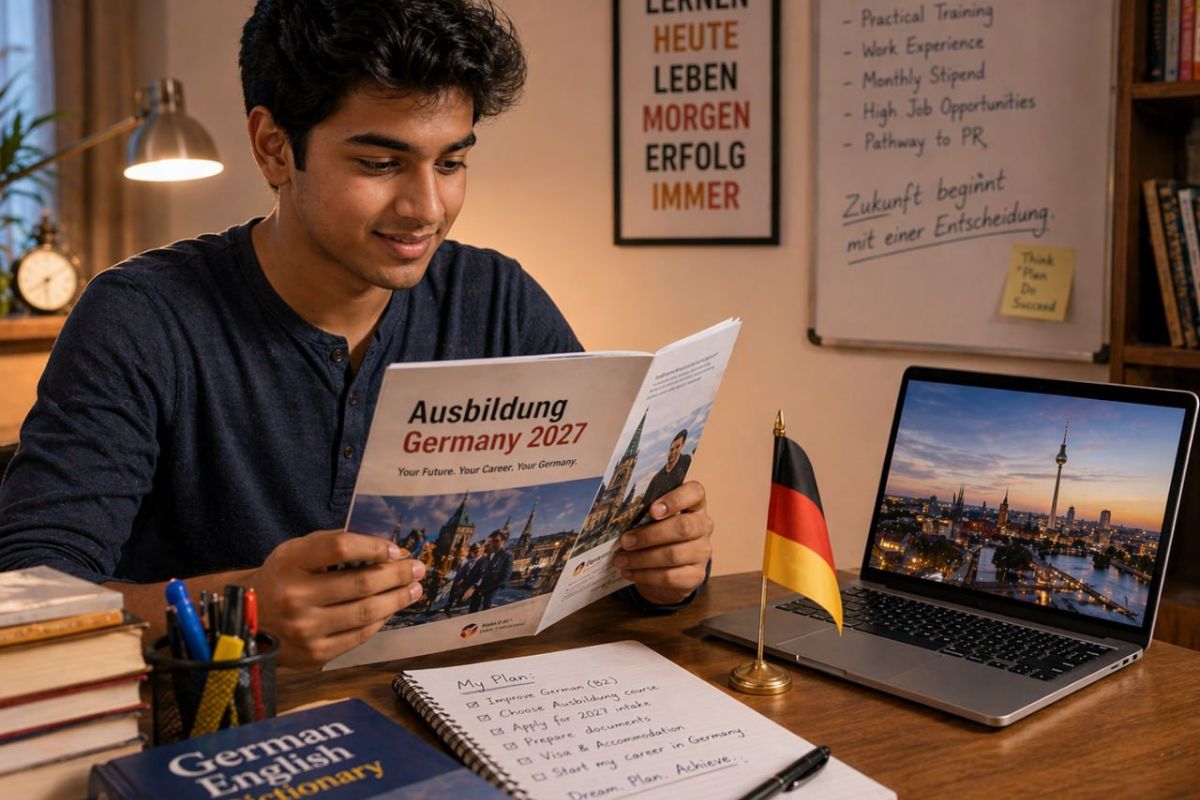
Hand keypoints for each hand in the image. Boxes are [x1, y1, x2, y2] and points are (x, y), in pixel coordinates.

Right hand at [246, 529, 425, 668]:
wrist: (247, 620)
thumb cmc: (282, 578)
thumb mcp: (296, 552)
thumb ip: (333, 545)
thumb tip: (386, 551)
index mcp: (289, 563)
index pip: (339, 548)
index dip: (373, 547)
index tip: (396, 549)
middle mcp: (294, 597)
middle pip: (360, 583)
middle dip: (397, 574)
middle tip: (417, 568)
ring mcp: (305, 630)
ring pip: (365, 612)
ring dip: (397, 599)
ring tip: (413, 589)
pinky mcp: (314, 654)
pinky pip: (359, 636)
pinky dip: (380, 621)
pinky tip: (390, 610)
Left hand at [614, 480, 712, 605]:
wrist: (668, 567)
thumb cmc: (657, 533)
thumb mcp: (652, 519)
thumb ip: (644, 513)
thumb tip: (619, 518)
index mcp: (694, 504)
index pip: (695, 493)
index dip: (675, 500)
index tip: (652, 511)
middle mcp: (703, 526)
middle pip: (683, 527)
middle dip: (649, 535)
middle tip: (625, 541)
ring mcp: (702, 552)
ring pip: (674, 555)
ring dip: (642, 558)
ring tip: (620, 560)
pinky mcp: (696, 575)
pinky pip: (670, 577)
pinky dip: (645, 575)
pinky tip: (629, 572)